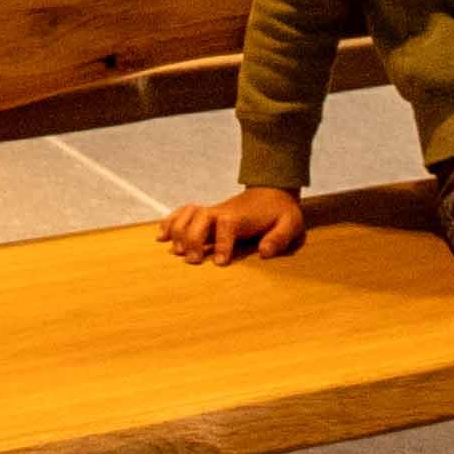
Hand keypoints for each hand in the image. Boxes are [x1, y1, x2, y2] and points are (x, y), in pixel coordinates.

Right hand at [164, 186, 308, 264]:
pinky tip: (162, 236)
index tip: (220, 262)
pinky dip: (170, 222)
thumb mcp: (291, 224)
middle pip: (200, 218)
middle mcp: (222, 211)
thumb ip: (279, 237)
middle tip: (194, 261)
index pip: (227, 225)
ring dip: (179, 231)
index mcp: (242, 216)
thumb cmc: (281, 212)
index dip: (221, 243)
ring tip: (177, 252)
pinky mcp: (206, 214)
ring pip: (188, 214)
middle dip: (193, 239)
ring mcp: (212, 211)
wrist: (272, 190)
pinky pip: (183, 213)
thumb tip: (264, 252)